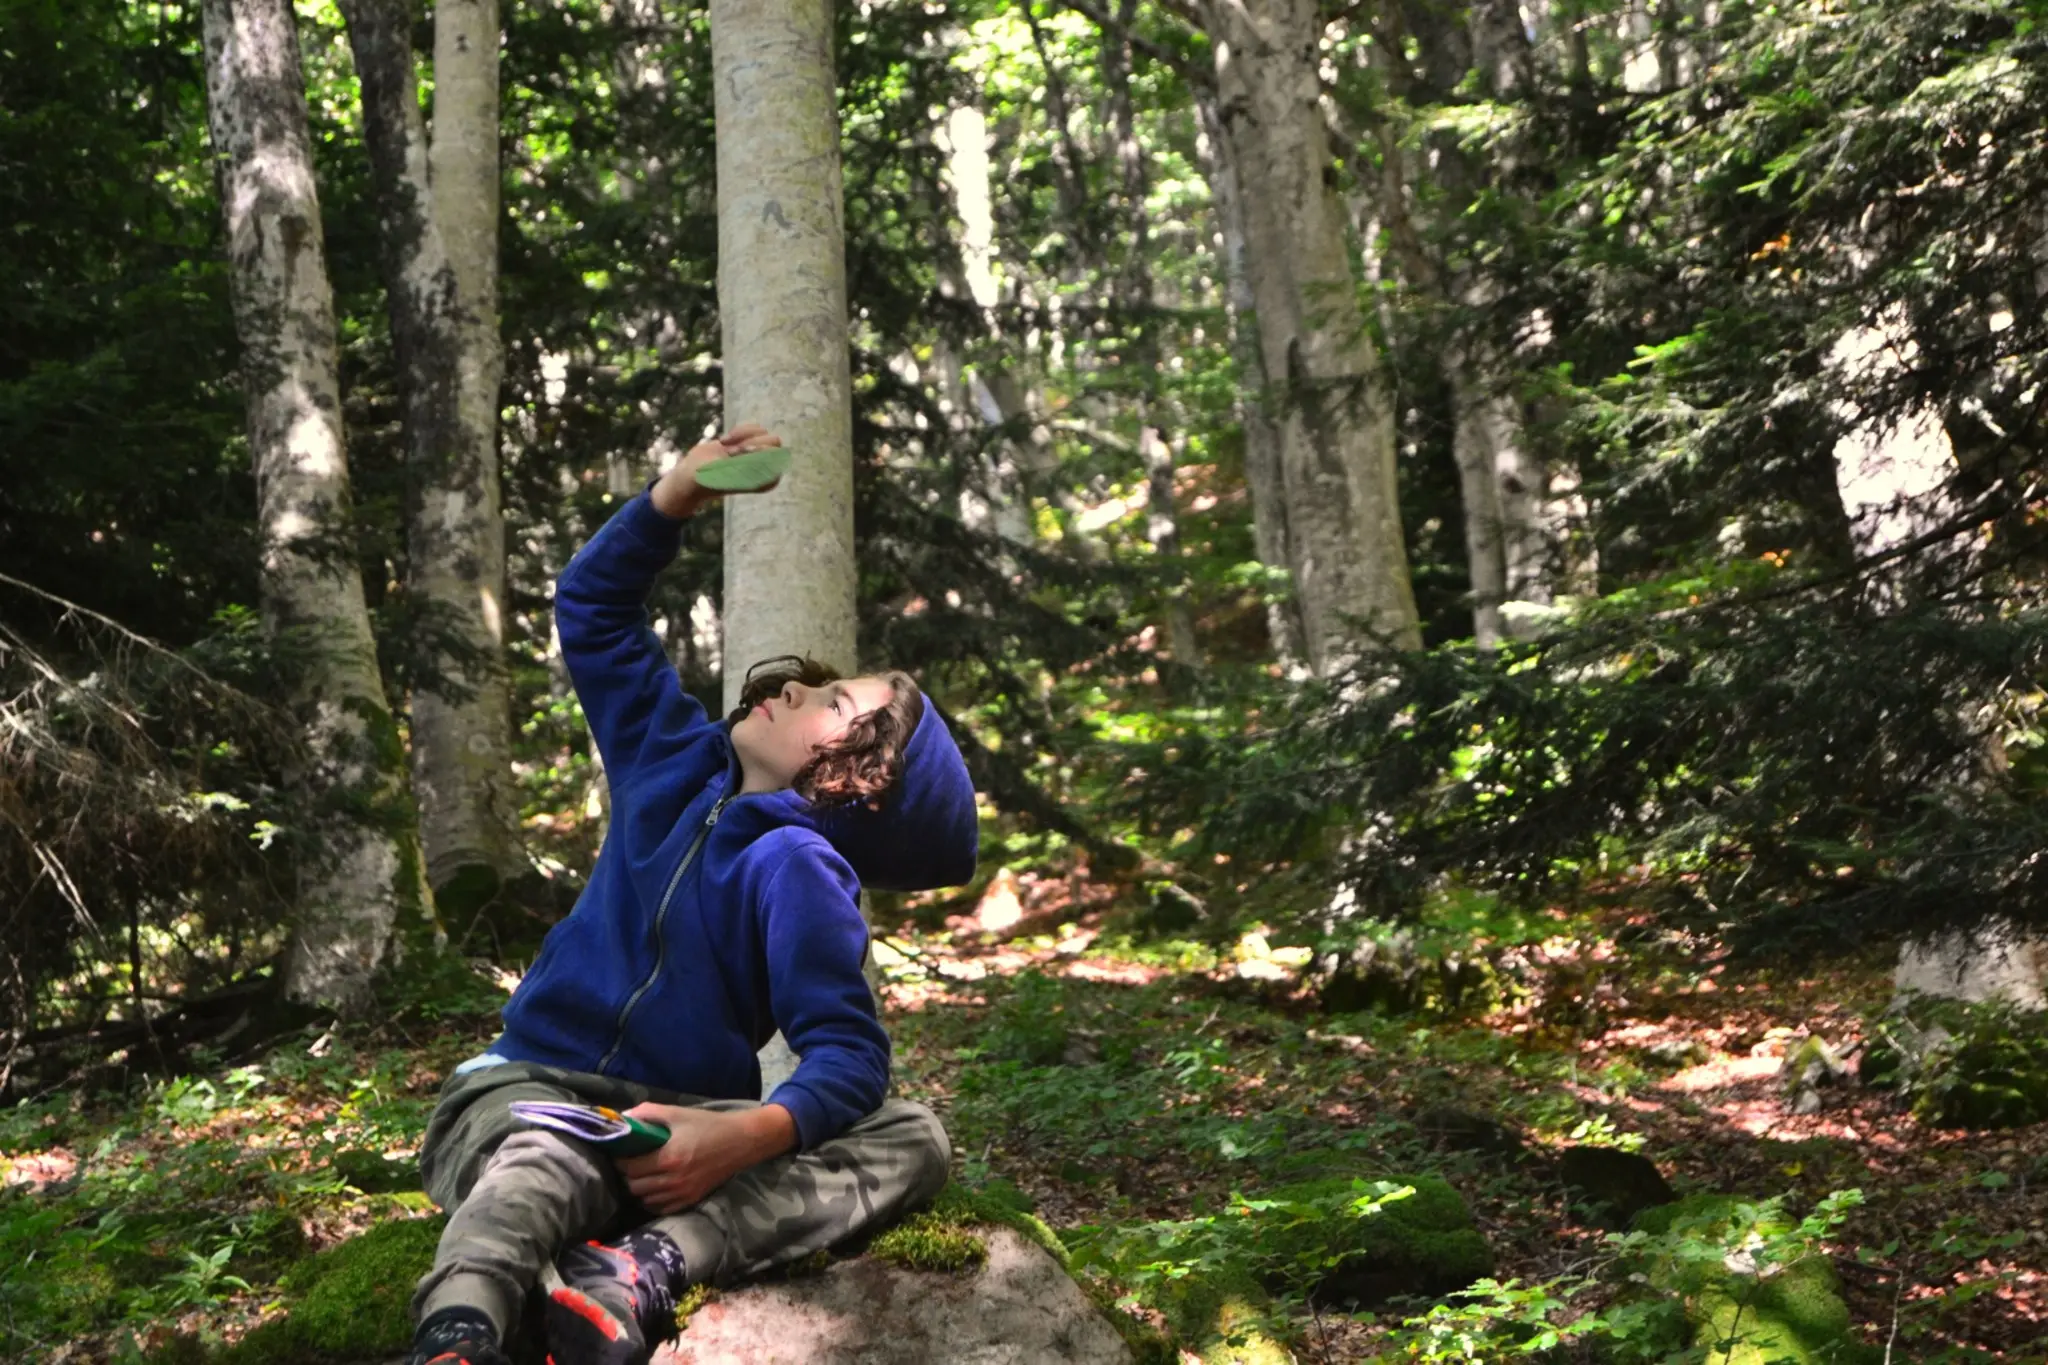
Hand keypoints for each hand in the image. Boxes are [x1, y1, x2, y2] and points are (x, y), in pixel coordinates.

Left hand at [614, 1102, 796, 1214]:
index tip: (620, 1152)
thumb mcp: (678, 1113)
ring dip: (640, 1188)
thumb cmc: (708, 1125)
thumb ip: (648, 1113)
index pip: (629, 1167)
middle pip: (634, 1187)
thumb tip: (622, 1117)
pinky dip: (653, 1200)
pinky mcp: (691, 1200)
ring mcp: (682, 1193)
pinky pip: (661, 1208)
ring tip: (643, 1174)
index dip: (620, 1160)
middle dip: (628, 1175)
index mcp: (668, 1158)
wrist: (741, 1141)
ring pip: (645, 1200)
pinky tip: (656, 1186)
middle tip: (631, 1162)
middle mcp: (673, 1180)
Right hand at [649, 422, 783, 519]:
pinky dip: (739, 431)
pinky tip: (725, 442)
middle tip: (732, 451)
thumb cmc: (708, 478)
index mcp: (768, 482)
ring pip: (765, 432)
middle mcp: (768, 469)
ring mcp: (760, 455)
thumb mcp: (727, 473)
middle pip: (774, 441)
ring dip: (743, 436)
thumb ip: (751, 464)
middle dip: (751, 441)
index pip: (778, 457)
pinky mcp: (750, 443)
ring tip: (727, 449)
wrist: (692, 474)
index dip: (757, 451)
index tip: (737, 457)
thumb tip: (770, 451)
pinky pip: (755, 427)